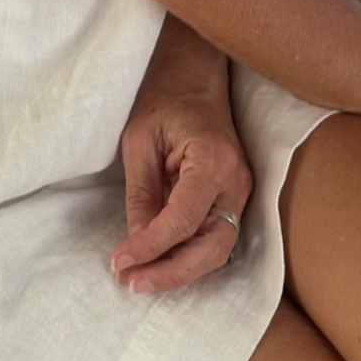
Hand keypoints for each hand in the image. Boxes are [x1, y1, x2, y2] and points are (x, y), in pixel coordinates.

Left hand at [112, 79, 253, 294]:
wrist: (193, 77)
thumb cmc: (163, 101)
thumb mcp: (139, 142)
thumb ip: (141, 195)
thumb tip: (136, 243)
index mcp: (213, 160)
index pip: (185, 220)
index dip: (152, 246)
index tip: (120, 261)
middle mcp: (236, 182)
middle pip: (211, 247)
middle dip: (171, 272)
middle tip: (130, 283)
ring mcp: (240, 192)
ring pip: (217, 250)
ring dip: (179, 270)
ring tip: (139, 280)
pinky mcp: (233, 198)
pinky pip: (214, 238)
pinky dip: (189, 256)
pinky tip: (160, 264)